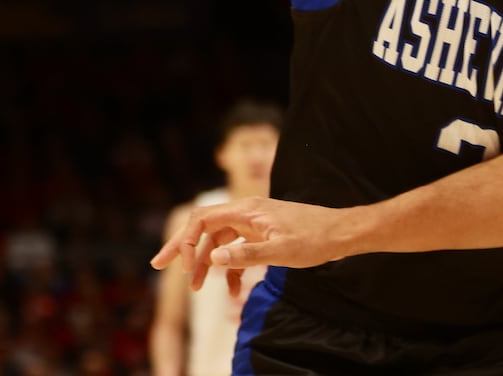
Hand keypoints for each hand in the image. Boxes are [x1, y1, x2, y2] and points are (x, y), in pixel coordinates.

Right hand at [150, 196, 349, 295]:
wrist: (343, 233)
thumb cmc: (315, 239)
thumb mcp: (281, 251)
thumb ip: (246, 256)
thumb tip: (212, 260)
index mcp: (247, 210)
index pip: (203, 219)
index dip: (186, 241)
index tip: (180, 266)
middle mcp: (247, 213)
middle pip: (205, 227)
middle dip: (184, 247)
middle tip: (159, 265)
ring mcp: (255, 224)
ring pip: (220, 241)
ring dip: (207, 264)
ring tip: (196, 289)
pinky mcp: (263, 235)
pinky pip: (238, 250)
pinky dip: (230, 268)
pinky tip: (231, 291)